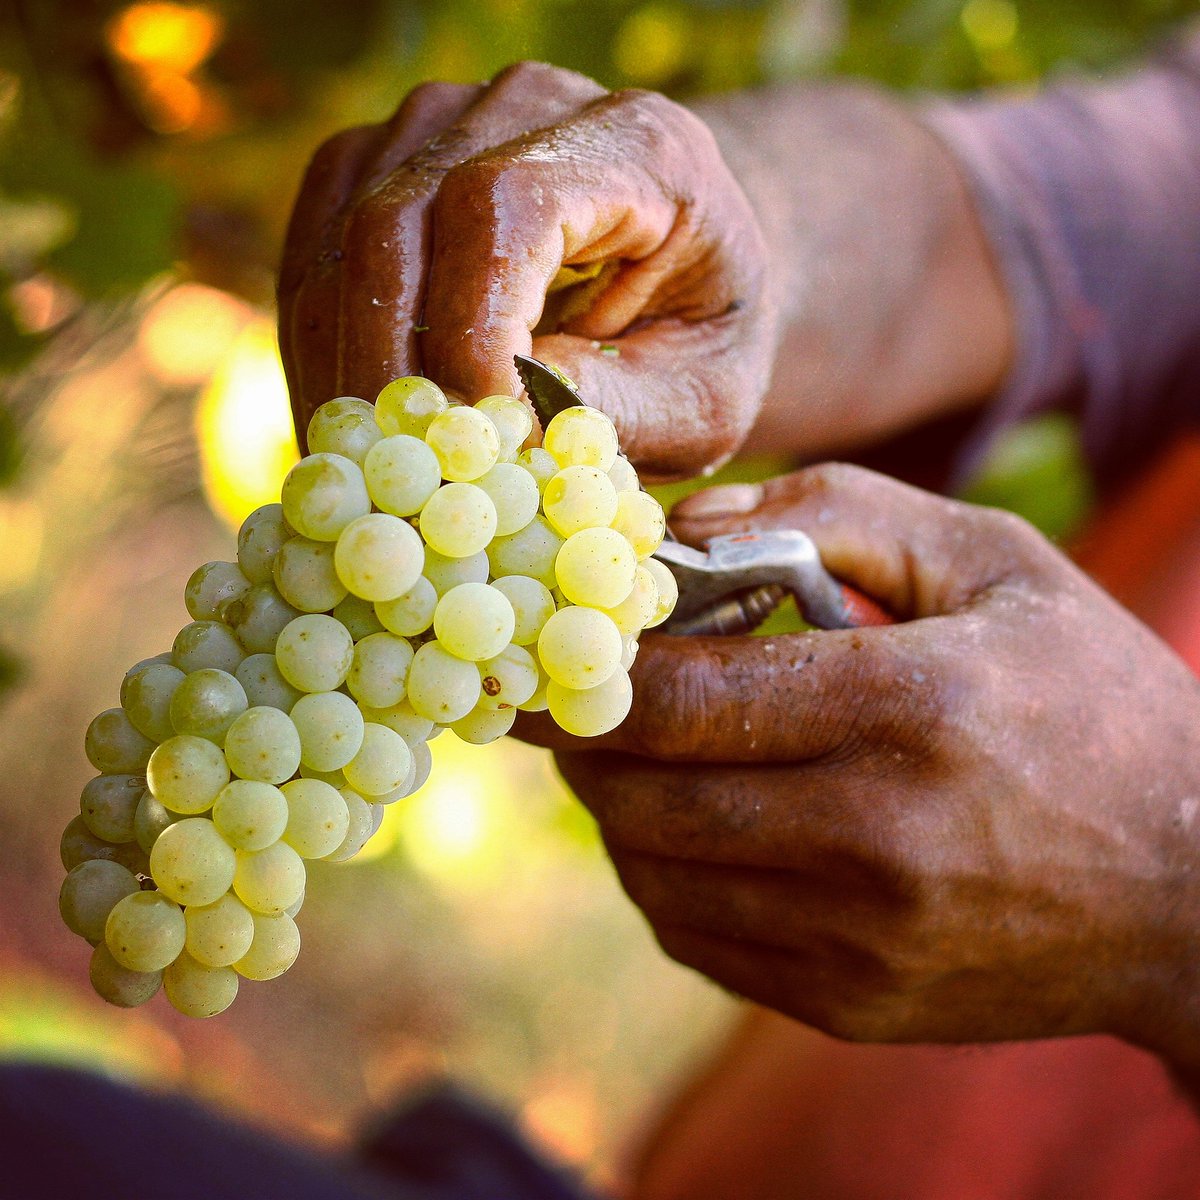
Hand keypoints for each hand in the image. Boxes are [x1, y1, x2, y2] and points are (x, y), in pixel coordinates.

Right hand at [278, 62, 774, 474]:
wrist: (682, 269)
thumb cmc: (702, 338)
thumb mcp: (701, 397)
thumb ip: (614, 408)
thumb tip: (493, 428)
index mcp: (638, 145)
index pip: (506, 206)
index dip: (470, 326)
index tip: (473, 435)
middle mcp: (526, 105)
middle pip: (400, 218)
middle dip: (388, 368)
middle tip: (394, 477)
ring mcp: (442, 122)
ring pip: (340, 238)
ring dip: (340, 366)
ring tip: (364, 467)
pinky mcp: (382, 162)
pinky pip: (315, 251)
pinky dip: (321, 347)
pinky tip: (349, 424)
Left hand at [521, 464, 1199, 1070]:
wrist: (1194, 890)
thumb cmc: (1092, 701)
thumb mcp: (993, 560)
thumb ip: (835, 512)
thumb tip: (686, 526)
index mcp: (908, 705)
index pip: (681, 696)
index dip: (590, 673)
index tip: (555, 652)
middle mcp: (876, 836)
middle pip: (644, 795)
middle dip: (586, 744)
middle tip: (576, 704)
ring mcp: (860, 938)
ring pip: (655, 876)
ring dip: (616, 813)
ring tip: (632, 763)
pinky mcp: (853, 1003)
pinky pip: (698, 942)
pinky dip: (664, 881)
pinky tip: (690, 835)